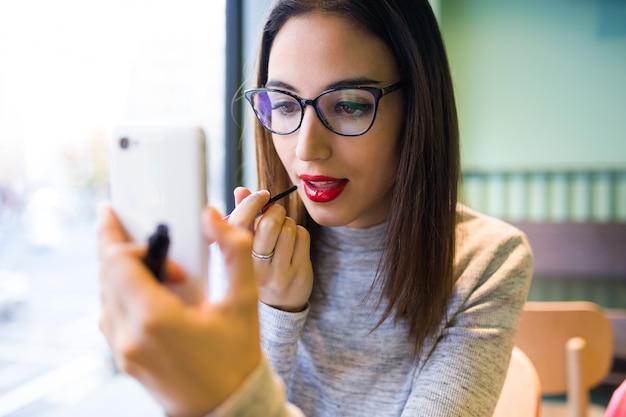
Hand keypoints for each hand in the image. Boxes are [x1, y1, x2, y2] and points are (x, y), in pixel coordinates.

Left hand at [97, 204, 260, 416]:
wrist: (228, 409)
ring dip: (119, 270)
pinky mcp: (124, 359)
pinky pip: (110, 314)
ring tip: (146, 258)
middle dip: (116, 245)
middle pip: (105, 275)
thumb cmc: (237, 358)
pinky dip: (121, 292)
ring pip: (104, 295)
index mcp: (154, 319)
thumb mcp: (244, 301)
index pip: (117, 262)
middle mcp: (129, 336)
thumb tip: (212, 217)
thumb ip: (233, 251)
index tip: (137, 228)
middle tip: (123, 222)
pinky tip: (146, 287)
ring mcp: (122, 351)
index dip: (125, 238)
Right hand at [228, 188, 313, 311]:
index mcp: (235, 260)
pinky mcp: (298, 274)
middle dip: (275, 211)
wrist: (277, 309)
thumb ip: (243, 218)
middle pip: (268, 224)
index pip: (240, 223)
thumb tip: (241, 190)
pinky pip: (302, 238)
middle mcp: (256, 268)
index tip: (261, 196)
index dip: (251, 203)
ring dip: (288, 222)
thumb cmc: (258, 269)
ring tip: (284, 230)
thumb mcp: (244, 248)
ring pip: (288, 229)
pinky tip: (294, 241)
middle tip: (276, 212)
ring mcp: (278, 273)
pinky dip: (299, 232)